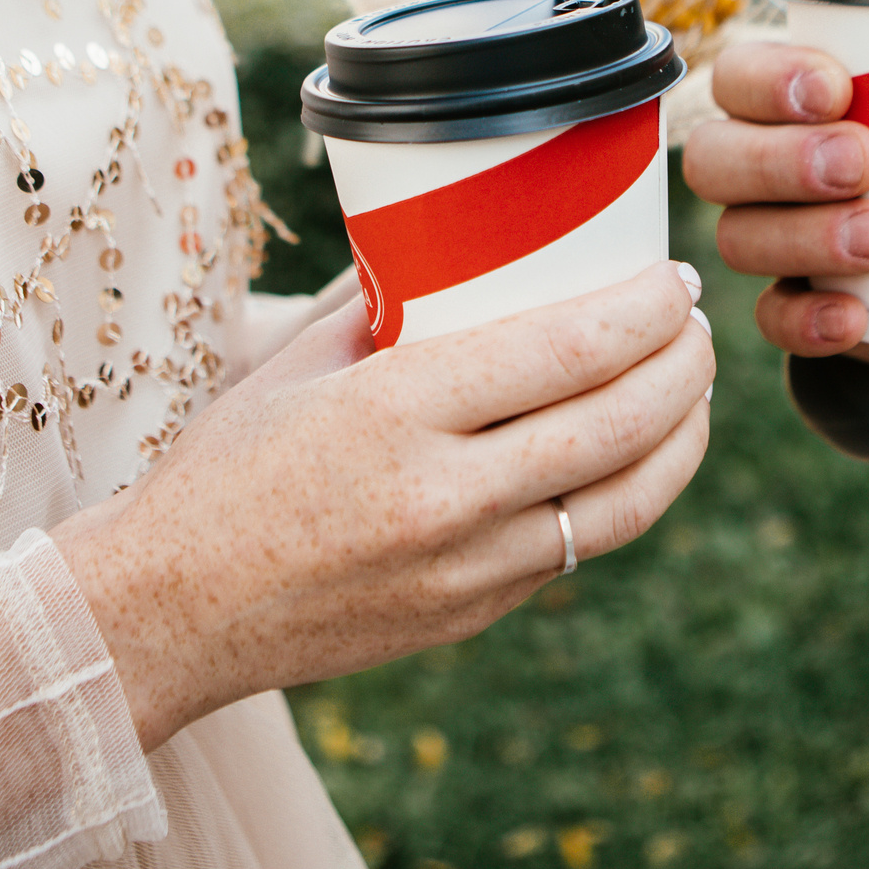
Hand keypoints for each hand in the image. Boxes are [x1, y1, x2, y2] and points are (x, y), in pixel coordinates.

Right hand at [54, 262, 713, 747]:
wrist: (171, 612)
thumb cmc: (224, 471)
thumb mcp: (296, 364)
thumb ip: (387, 310)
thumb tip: (463, 253)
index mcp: (395, 413)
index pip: (564, 353)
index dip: (643, 314)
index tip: (673, 279)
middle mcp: (443, 497)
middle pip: (616, 426)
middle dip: (682, 367)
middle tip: (698, 325)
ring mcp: (465, 569)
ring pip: (622, 505)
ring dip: (680, 442)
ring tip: (693, 393)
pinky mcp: (471, 615)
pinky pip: (575, 550)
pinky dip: (624, 496)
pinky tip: (635, 458)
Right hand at [682, 42, 868, 360]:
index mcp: (795, 92)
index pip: (740, 73)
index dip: (768, 78)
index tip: (838, 87)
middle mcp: (761, 163)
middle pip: (717, 159)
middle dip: (780, 160)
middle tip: (866, 161)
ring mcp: (772, 238)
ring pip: (739, 237)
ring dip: (804, 238)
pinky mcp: (797, 305)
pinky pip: (772, 321)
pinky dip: (809, 322)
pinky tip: (856, 318)